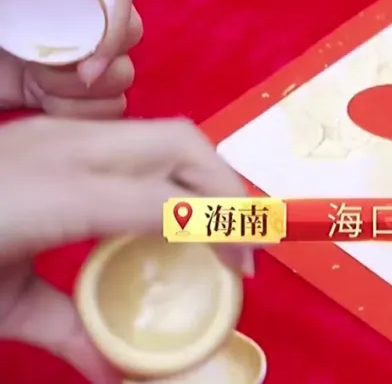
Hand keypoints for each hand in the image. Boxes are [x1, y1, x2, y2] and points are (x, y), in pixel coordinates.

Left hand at [0, 0, 141, 117]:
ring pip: (124, 72)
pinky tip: (44, 104)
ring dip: (85, 92)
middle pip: (130, 29)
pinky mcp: (66, 82)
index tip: (85, 64)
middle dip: (99, 62)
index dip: (115, 24)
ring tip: (37, 88)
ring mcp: (74, 42)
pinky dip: (82, 113)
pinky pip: (110, 103)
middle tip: (45, 74)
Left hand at [0, 116, 249, 383]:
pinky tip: (161, 212)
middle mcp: (63, 147)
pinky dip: (169, 170)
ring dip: (205, 175)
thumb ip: (68, 332)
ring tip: (215, 228)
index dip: (218, 235)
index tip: (239, 275)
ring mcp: (58, 131)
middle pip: (183, 143)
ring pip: (165, 132)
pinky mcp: (53, 131)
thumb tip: (126, 374)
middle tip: (242, 248)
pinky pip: (135, 139)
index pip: (167, 201)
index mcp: (50, 194)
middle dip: (229, 191)